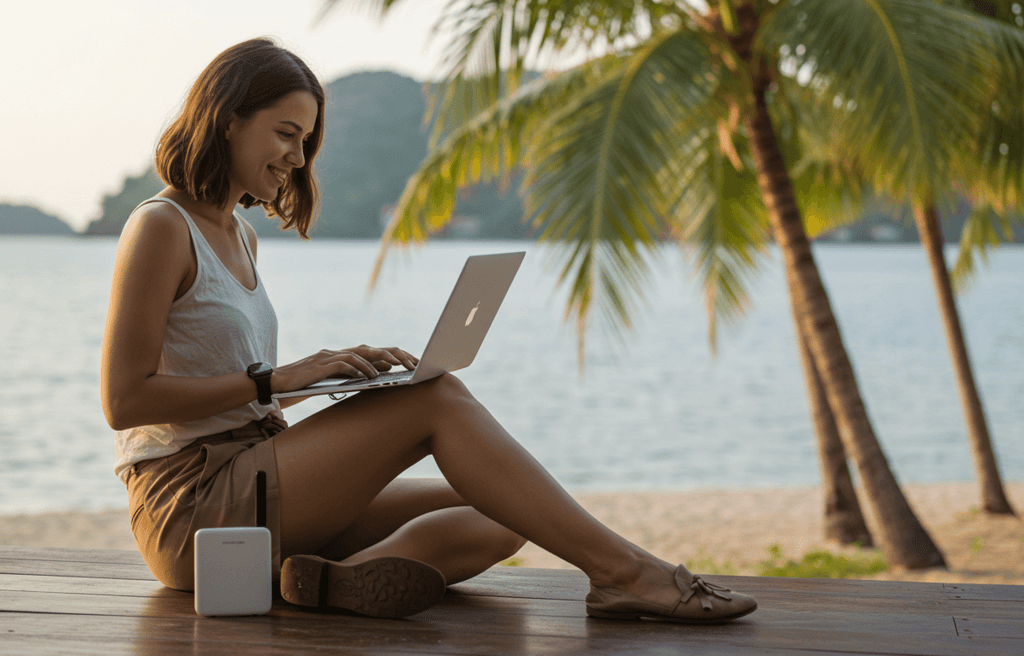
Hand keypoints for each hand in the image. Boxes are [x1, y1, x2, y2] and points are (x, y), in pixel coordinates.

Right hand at [272, 345, 418, 393]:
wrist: (275, 384)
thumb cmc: (304, 385)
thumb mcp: (333, 380)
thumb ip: (353, 374)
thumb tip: (380, 374)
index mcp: (339, 355)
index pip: (370, 351)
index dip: (390, 354)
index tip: (409, 362)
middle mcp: (335, 352)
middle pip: (369, 348)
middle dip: (392, 354)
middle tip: (411, 363)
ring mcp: (327, 357)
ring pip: (359, 354)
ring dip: (378, 362)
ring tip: (395, 370)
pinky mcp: (319, 365)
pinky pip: (343, 364)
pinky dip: (358, 369)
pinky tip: (369, 377)